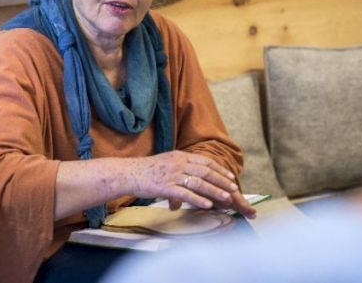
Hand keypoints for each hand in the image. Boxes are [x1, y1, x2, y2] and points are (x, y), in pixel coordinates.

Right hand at [126, 151, 254, 216]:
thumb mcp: (165, 162)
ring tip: (227, 197)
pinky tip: (208, 205)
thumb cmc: (145, 170)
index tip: (229, 175)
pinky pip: (186, 194)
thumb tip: (190, 175)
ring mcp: (172, 175)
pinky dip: (198, 200)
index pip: (204, 161)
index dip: (219, 169)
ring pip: (199, 183)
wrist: (128, 173)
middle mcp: (178, 163)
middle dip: (221, 180)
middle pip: (205, 171)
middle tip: (234, 187)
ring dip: (215, 190)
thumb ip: (179, 166)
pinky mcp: (166, 187)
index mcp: (179, 156)